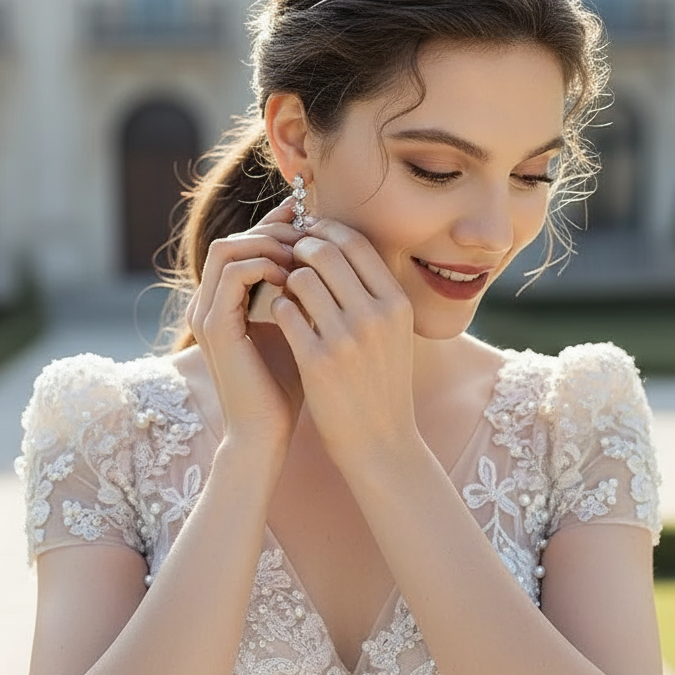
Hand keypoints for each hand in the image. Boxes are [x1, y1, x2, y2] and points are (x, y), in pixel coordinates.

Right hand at [186, 199, 304, 447]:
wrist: (267, 434)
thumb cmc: (288, 390)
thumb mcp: (299, 332)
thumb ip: (303, 298)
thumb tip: (332, 261)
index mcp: (225, 305)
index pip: (244, 247)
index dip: (276, 229)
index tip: (314, 224)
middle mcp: (208, 305)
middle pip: (233, 239)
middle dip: (274, 231)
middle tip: (311, 237)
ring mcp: (206, 314)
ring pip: (228, 248)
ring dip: (269, 244)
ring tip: (304, 257)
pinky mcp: (214, 327)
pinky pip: (233, 273)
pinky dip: (265, 265)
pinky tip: (295, 277)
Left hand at [270, 216, 416, 471]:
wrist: (381, 443)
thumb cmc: (382, 385)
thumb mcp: (394, 334)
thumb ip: (374, 293)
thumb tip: (340, 246)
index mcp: (397, 304)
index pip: (357, 243)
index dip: (327, 231)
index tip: (310, 235)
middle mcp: (375, 315)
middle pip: (326, 252)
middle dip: (300, 248)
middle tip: (288, 256)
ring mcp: (346, 338)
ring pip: (301, 278)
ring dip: (286, 277)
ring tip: (284, 288)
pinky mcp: (317, 361)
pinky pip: (285, 311)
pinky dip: (278, 306)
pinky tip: (280, 316)